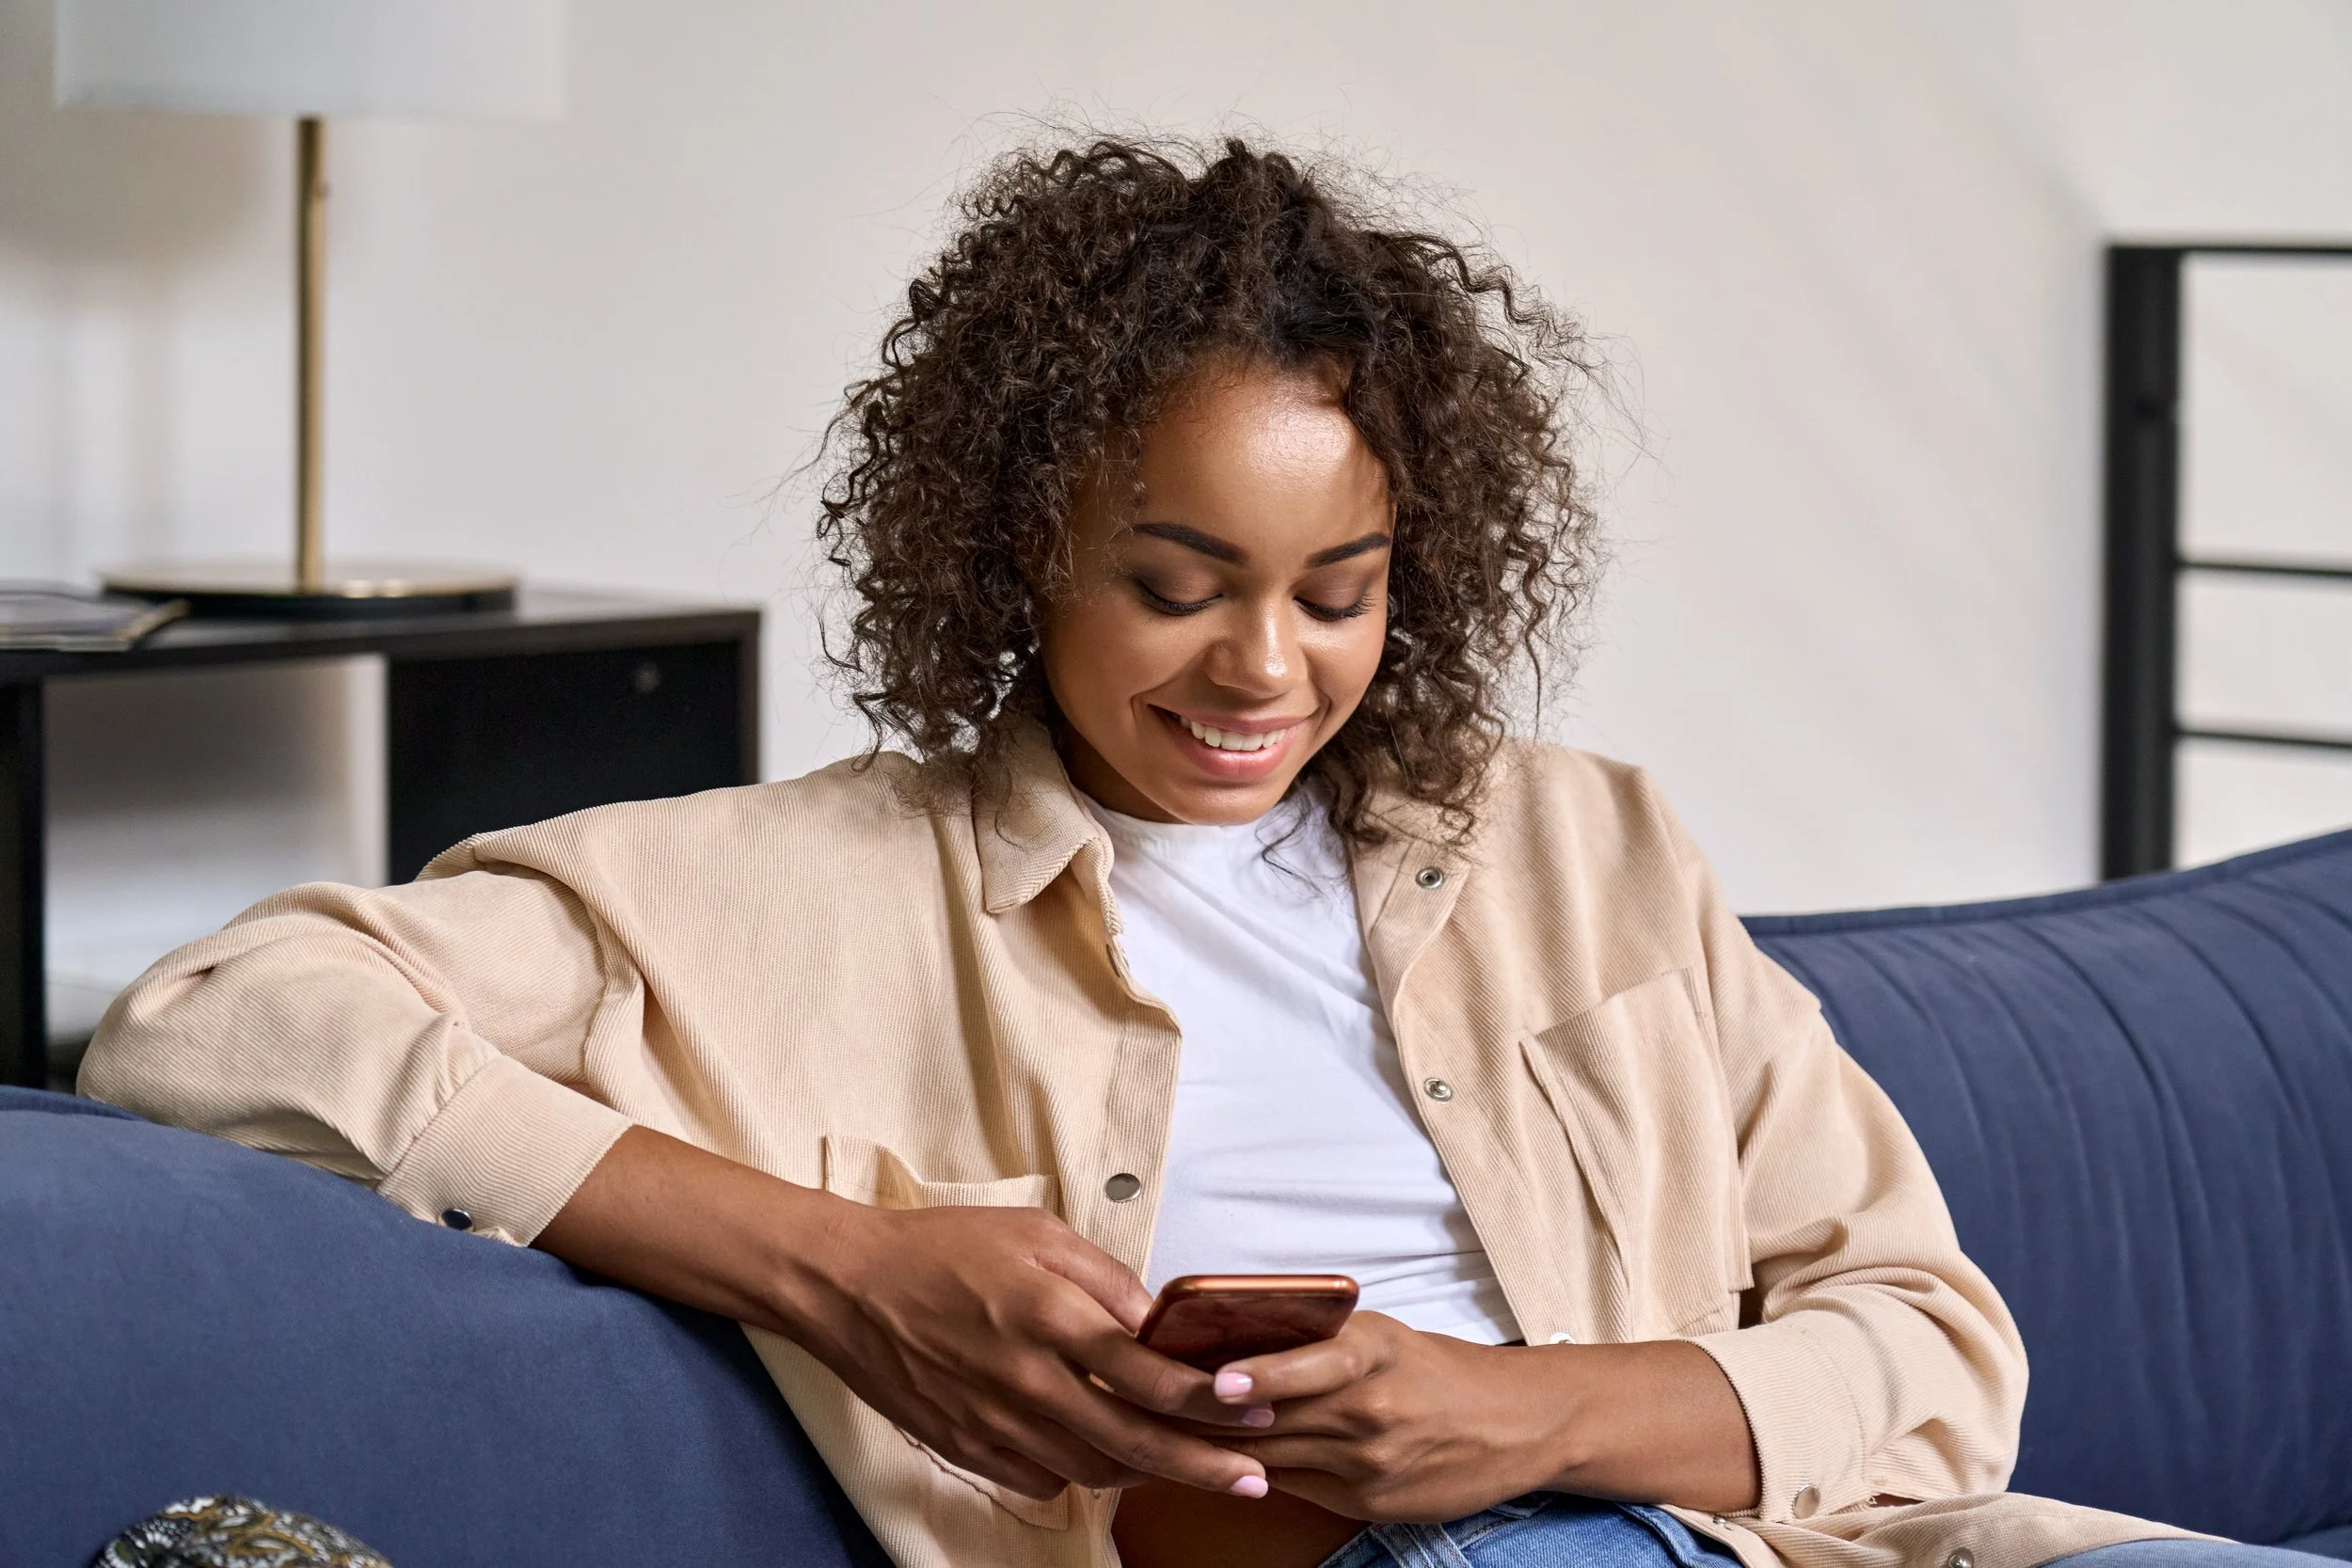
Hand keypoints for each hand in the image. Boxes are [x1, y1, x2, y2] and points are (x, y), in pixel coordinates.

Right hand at [533, 1128, 1272, 1506]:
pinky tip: (1107, 1458)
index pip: (1148, 1373)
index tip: (1254, 1406)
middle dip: (1202, 1464)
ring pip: (1092, 1469)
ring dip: (1146, 1471)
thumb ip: (1104, 1277)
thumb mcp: (1036, 1232)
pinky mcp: (969, 1447)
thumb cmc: (942, 1249)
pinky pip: (1043, 1478)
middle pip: (1133, 1440)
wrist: (847, 1287)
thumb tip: (1156, 1323)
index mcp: (1049, 1315)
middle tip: (1253, 1479)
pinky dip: (1082, 1472)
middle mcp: (1027, 1379)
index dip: (1209, 1397)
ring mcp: (996, 1423)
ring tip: (1190, 1465)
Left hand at [1196, 1311, 1570, 1521]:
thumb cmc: (1433, 1370)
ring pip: (1273, 1455)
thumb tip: (1228, 1348)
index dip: (1251, 1376)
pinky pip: (1296, 1487)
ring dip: (1220, 1448)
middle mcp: (1370, 1406)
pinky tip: (1225, 1464)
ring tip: (1167, 1433)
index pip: (1301, 1365)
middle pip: (1271, 1417)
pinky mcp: (1369, 1504)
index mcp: (1371, 1349)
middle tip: (1149, 1403)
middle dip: (1206, 1415)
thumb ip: (1314, 1345)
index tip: (1211, 1381)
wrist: (1513, 1424)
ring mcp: (1369, 1462)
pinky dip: (1258, 1473)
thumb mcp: (1380, 1337)